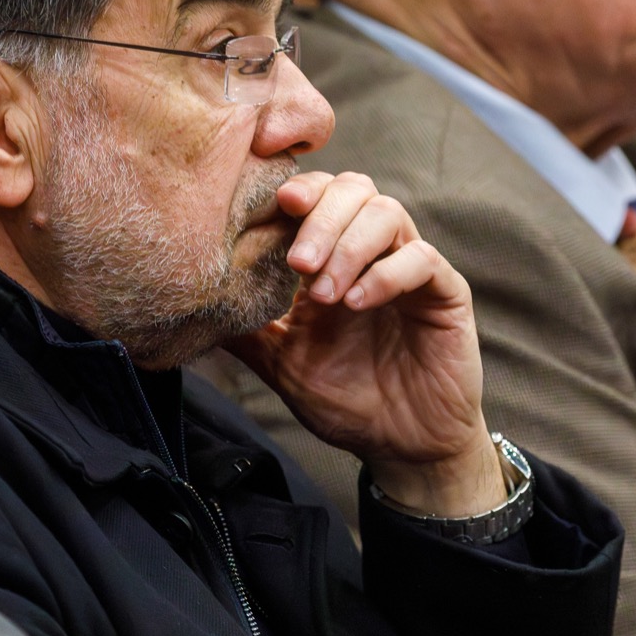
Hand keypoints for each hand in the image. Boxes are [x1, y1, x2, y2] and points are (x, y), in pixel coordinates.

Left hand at [226, 171, 505, 515]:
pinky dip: (386, 273)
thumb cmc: (346, 399)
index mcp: (333, 256)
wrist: (401, 446)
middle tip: (298, 263)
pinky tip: (358, 301)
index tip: (275, 206)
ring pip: (387, 213)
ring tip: (326, 294)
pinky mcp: (445, 292)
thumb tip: (189, 305)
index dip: (298, 190)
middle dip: (321, 217)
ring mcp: (410, 267)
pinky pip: (421, 258)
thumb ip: (247, 328)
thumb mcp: (282, 361)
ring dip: (350, 245)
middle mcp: (373, 251)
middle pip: (354, 189)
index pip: (318, 195)